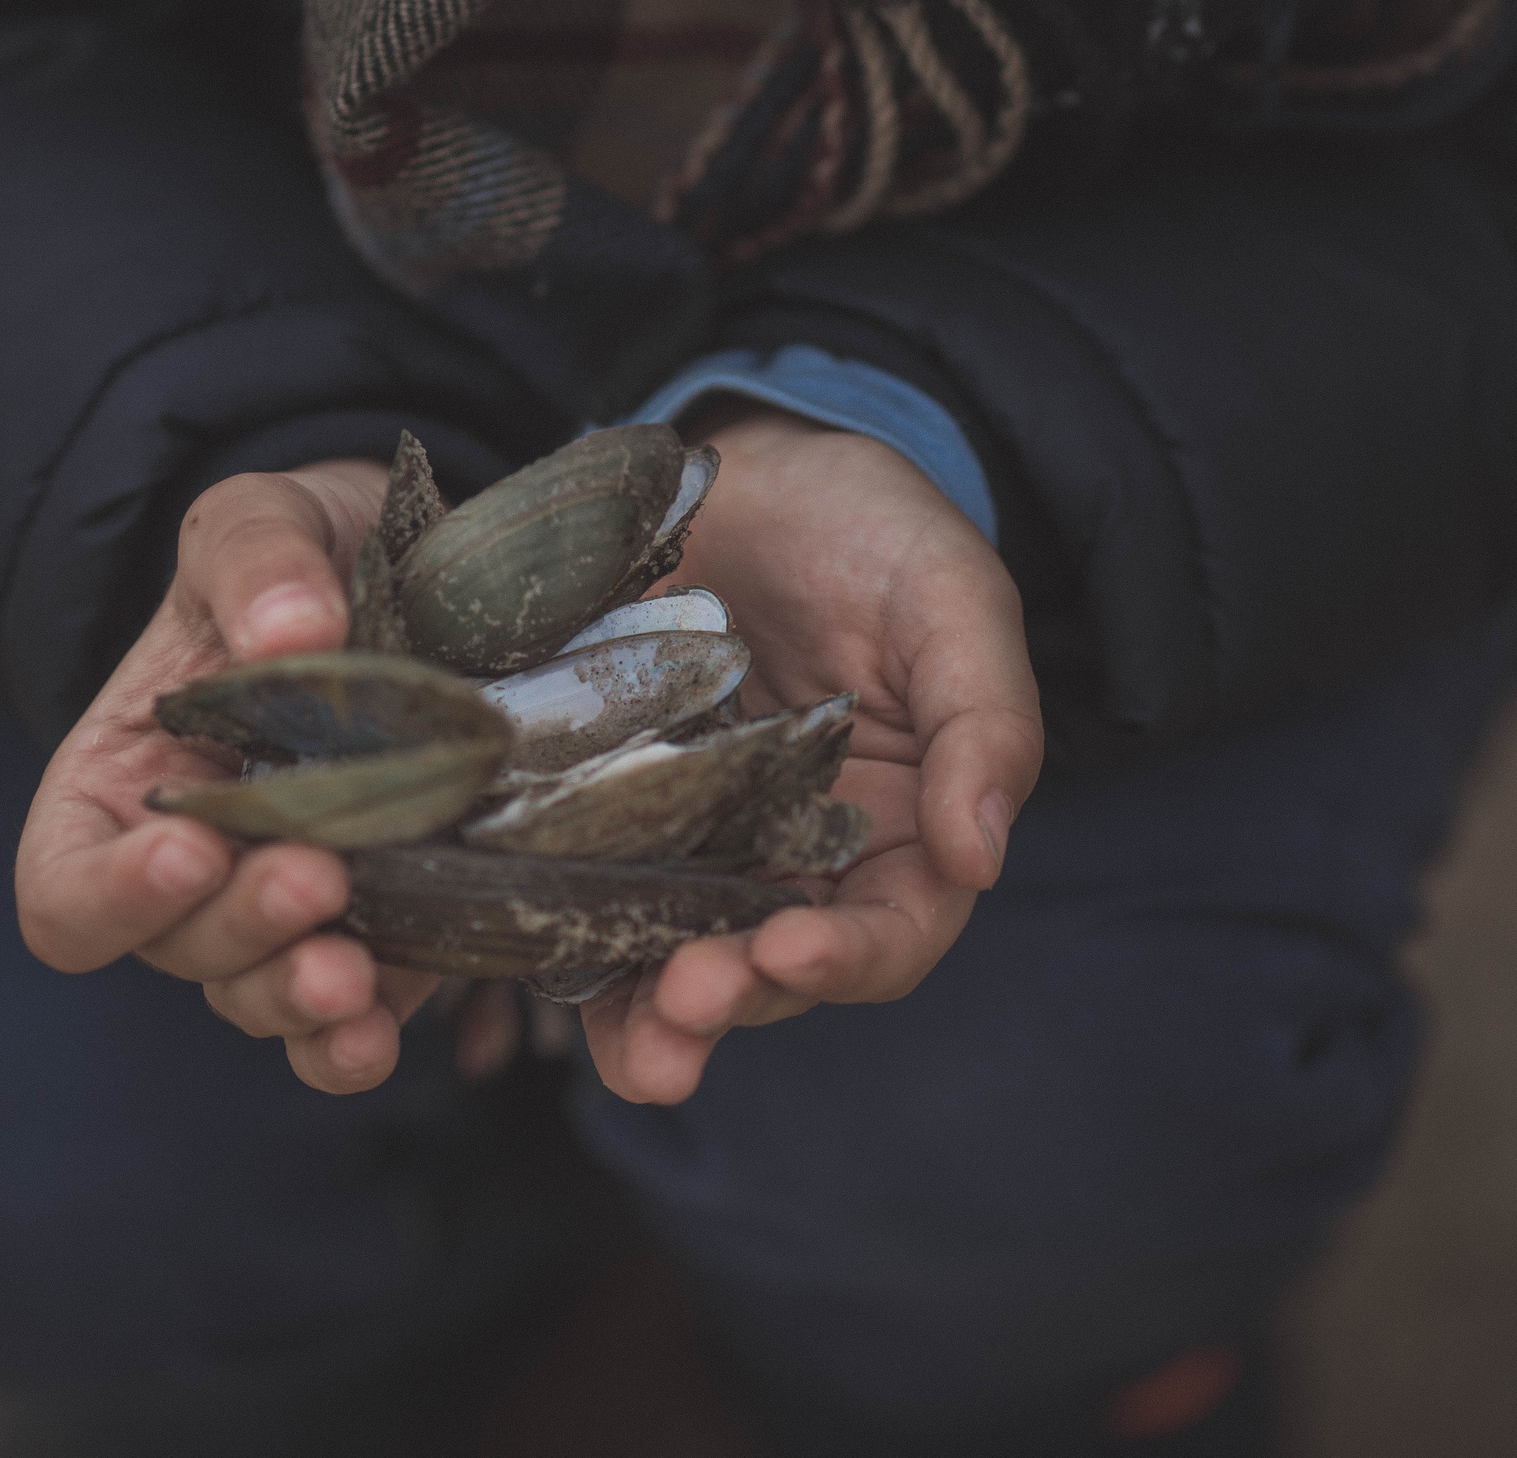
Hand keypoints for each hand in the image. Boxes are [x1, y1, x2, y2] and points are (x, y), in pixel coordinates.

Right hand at [13, 458, 447, 1093]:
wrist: (394, 579)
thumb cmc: (288, 561)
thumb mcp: (253, 524)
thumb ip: (257, 559)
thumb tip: (294, 629)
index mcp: (116, 788)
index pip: (66, 888)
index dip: (112, 892)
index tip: (187, 846)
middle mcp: (186, 871)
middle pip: (177, 946)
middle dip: (242, 925)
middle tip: (317, 877)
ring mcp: (276, 913)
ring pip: (256, 995)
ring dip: (297, 996)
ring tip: (351, 976)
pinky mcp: (370, 937)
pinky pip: (340, 1021)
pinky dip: (352, 1038)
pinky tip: (382, 1024)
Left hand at [581, 407, 1044, 1104]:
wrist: (756, 469)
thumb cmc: (876, 532)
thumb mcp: (953, 603)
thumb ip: (984, 723)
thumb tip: (980, 856)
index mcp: (899, 834)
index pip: (890, 933)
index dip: (846, 959)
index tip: (791, 948)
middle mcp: (798, 864)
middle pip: (771, 970)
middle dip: (730, 1001)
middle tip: (684, 1004)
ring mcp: (698, 844)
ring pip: (674, 958)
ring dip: (647, 1017)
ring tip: (626, 1046)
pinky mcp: (610, 812)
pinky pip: (586, 892)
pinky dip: (564, 942)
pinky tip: (532, 957)